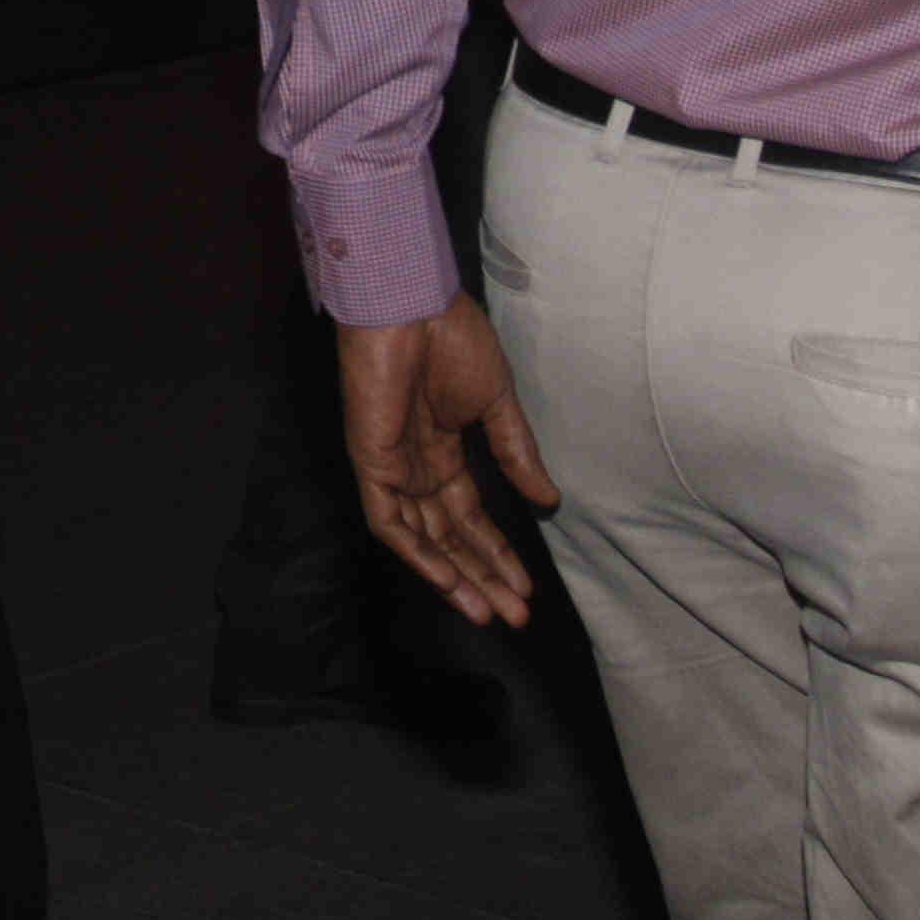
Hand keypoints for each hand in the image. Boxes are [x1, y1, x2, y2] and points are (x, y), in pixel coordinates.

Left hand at [336, 298, 561, 624]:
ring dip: (456, 577)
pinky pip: (388, 522)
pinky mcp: (371, 462)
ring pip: (422, 539)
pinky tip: (448, 581)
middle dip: (482, 576)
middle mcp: (415, 465)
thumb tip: (549, 500)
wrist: (411, 303)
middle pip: (449, 536)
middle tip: (516, 615)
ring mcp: (391, 465)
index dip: (497, 550)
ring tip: (491, 612)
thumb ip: (516, 452)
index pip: (469, 514)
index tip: (527, 585)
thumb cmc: (451, 338)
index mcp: (442, 448)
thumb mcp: (497, 402)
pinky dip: (417, 554)